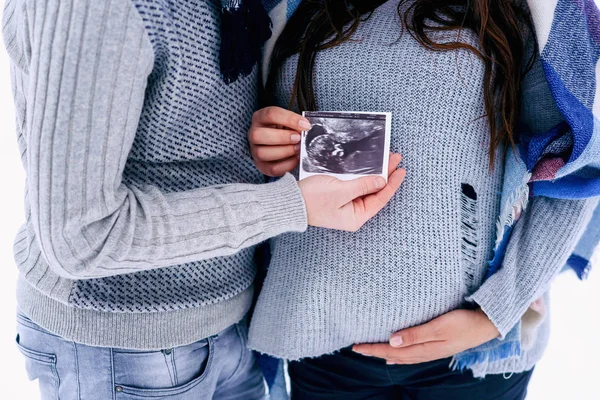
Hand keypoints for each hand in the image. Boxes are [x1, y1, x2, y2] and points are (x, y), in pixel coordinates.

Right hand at [248, 106, 307, 175]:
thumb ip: (296, 123)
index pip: (271, 114)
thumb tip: (306, 130)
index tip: (305, 125)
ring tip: (298, 149)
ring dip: (284, 152)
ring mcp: (255, 151)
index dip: (289, 119)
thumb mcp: (289, 121)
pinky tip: (296, 159)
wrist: (281, 142)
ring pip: (262, 153)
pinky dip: (287, 165)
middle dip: (281, 137)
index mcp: (260, 117)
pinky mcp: (262, 165)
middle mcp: (253, 134)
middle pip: (258, 135)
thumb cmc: (285, 129)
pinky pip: (272, 168)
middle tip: (298, 138)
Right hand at [300, 153, 405, 231]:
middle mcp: (352, 212)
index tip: (401, 169)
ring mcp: (344, 205)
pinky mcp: (337, 196)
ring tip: (385, 159)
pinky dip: (362, 174)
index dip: (392, 183)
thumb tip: (381, 181)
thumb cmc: (311, 200)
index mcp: (356, 217)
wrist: (288, 202)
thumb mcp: (341, 191)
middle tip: (394, 158)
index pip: (380, 198)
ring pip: (365, 187)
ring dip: (374, 173)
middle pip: (374, 192)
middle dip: (385, 175)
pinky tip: (368, 165)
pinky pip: (355, 185)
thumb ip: (363, 185)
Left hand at [352, 309, 499, 363]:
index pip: (391, 351)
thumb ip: (415, 335)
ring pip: (402, 356)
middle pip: (393, 355)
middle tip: (356, 348)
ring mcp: (430, 351)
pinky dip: (399, 355)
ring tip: (371, 351)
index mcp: (422, 349)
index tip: (356, 346)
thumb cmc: (462, 322)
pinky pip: (411, 355)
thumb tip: (392, 342)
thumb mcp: (438, 327)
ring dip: (385, 354)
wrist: (485, 325)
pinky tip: (396, 354)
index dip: (373, 349)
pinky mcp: (436, 346)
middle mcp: (424, 353)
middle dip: (375, 352)